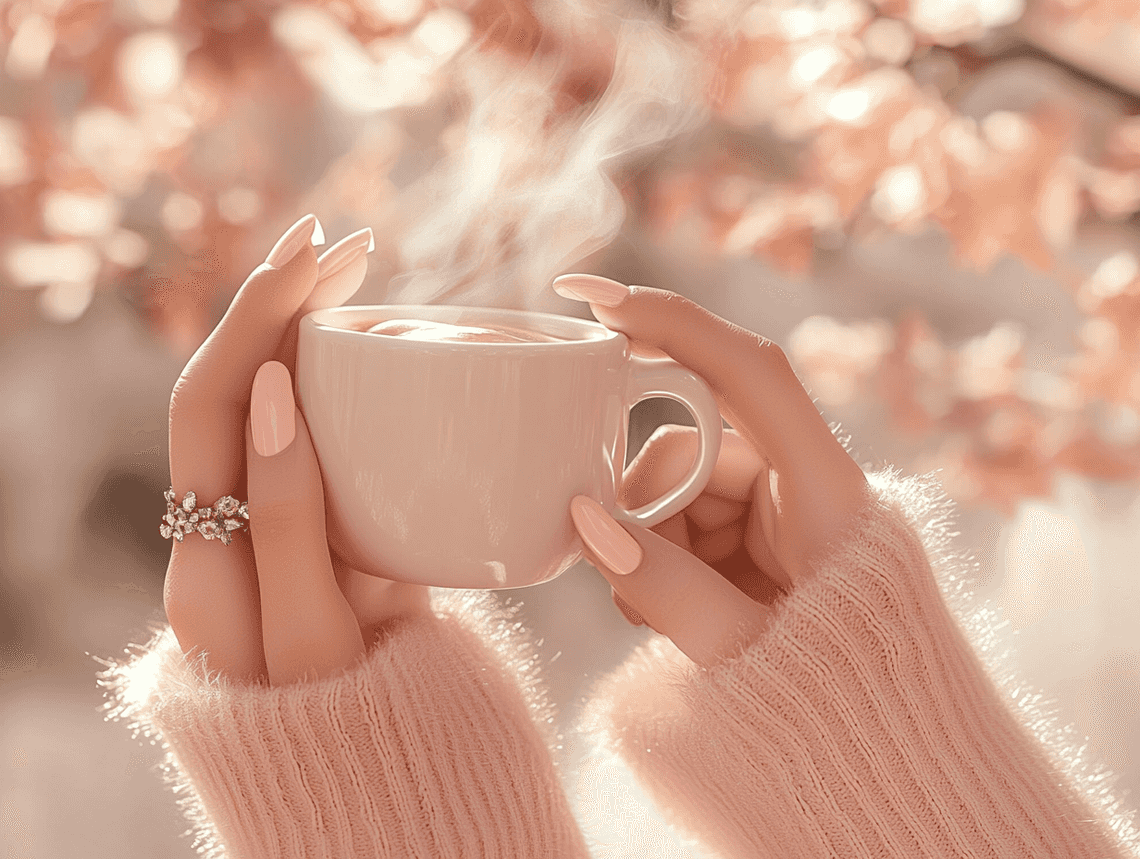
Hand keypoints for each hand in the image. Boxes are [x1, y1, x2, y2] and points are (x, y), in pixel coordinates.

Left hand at [164, 215, 430, 686]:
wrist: (371, 781)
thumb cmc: (341, 723)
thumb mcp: (314, 631)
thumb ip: (291, 523)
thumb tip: (273, 386)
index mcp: (204, 555)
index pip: (209, 405)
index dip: (254, 325)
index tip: (317, 267)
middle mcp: (221, 531)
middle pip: (228, 388)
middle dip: (276, 302)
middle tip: (347, 242)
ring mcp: (270, 527)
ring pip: (266, 405)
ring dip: (303, 327)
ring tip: (357, 273)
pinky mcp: (319, 532)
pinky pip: (316, 436)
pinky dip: (340, 380)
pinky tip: (377, 348)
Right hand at [553, 274, 868, 667]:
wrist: (882, 748)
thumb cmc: (838, 699)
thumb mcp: (743, 650)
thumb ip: (662, 586)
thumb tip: (585, 520)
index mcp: (828, 493)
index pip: (749, 372)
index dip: (673, 323)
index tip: (594, 301)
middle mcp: (806, 483)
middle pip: (692, 443)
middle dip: (642, 505)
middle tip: (622, 575)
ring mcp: (783, 507)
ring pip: (680, 485)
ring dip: (649, 543)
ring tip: (652, 617)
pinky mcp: (762, 534)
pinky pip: (690, 516)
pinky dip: (662, 555)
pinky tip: (666, 611)